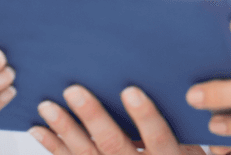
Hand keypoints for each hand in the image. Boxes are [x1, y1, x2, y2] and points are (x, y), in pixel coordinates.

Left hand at [29, 84, 204, 154]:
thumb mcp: (192, 147)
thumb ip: (181, 121)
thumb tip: (176, 84)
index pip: (158, 137)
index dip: (145, 116)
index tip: (131, 91)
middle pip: (113, 144)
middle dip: (92, 116)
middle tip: (73, 90)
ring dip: (65, 129)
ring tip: (47, 106)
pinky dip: (53, 146)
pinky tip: (39, 130)